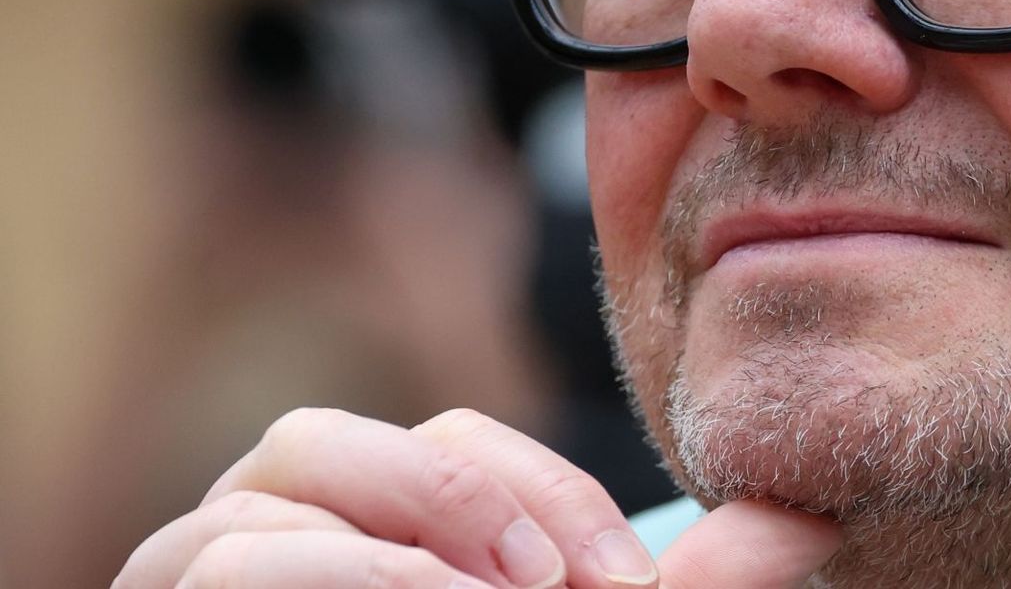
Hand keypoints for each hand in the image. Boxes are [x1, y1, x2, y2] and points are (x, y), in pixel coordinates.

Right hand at [112, 407, 841, 587]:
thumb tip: (805, 522)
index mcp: (367, 522)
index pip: (451, 443)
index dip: (543, 494)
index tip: (623, 587)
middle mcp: (264, 539)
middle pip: (320, 444)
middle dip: (450, 500)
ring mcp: (197, 588)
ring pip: (244, 519)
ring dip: (379, 560)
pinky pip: (214, 575)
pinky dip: (320, 584)